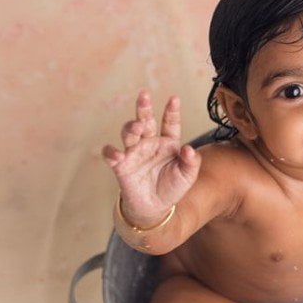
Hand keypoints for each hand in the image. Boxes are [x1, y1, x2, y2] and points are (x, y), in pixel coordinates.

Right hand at [101, 89, 200, 225]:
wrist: (155, 208)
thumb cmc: (172, 188)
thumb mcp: (187, 176)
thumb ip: (191, 162)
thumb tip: (189, 149)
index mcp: (168, 143)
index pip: (169, 123)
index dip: (171, 111)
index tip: (174, 99)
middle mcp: (150, 143)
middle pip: (145, 120)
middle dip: (144, 107)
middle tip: (144, 95)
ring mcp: (134, 152)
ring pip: (129, 133)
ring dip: (131, 127)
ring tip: (137, 126)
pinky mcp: (121, 165)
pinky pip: (112, 155)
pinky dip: (111, 152)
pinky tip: (117, 154)